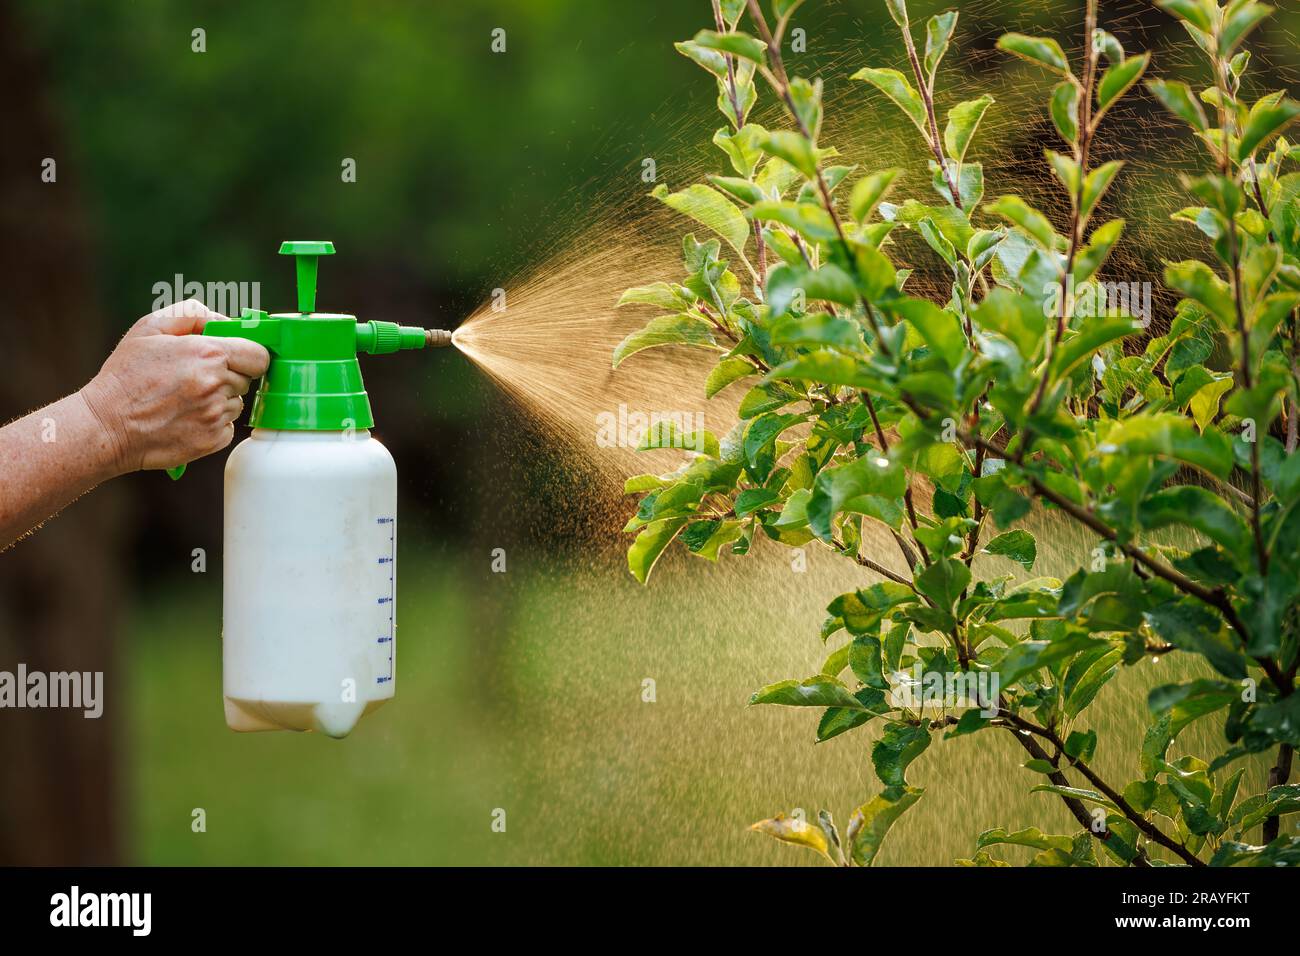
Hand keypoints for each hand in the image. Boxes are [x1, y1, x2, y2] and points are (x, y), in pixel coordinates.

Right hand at [80, 299, 270, 473]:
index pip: (259, 354)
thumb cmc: (126, 375)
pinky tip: (184, 417)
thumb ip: (191, 314)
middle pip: (248, 378)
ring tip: (184, 398)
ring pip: (237, 402)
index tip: (237, 357)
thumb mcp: (149, 328)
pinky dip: (212, 421)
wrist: (106, 425)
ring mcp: (216, 415)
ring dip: (219, 399)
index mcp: (208, 354)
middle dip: (229, 375)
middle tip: (196, 377)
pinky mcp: (213, 440)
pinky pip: (227, 425)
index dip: (250, 354)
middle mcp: (217, 385)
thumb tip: (225, 321)